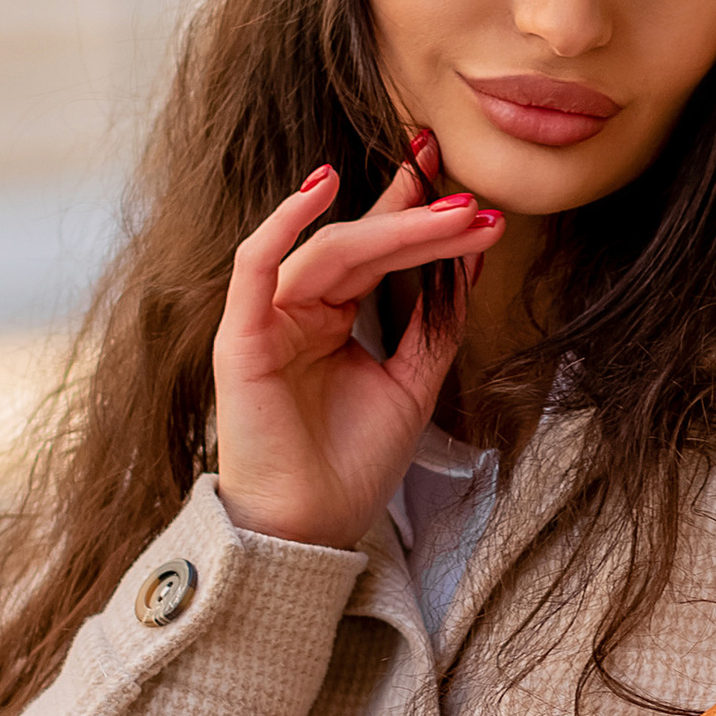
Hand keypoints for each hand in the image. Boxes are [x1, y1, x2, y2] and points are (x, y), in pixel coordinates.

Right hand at [213, 144, 504, 549]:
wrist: (311, 529)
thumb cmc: (352, 465)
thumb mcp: (412, 384)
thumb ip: (434, 324)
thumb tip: (470, 262)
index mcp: (331, 318)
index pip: (377, 252)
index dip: (417, 215)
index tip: (467, 191)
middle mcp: (299, 310)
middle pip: (363, 247)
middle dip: (420, 220)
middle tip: (473, 202)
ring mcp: (268, 318)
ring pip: (330, 252)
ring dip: (391, 227)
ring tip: (450, 214)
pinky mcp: (242, 336)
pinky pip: (256, 266)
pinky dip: (283, 223)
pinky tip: (321, 187)